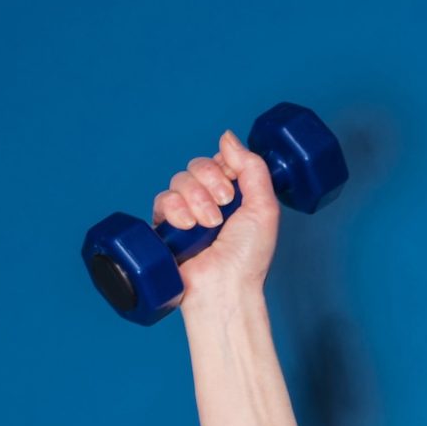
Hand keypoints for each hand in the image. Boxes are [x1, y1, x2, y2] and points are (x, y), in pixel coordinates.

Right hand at [152, 129, 278, 305]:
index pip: (219, 161)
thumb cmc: (248, 257)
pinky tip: (187, 227)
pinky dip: (175, 209)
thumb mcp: (264, 207)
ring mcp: (186, 214)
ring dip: (196, 200)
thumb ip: (252, 167)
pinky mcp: (166, 227)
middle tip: (223, 207)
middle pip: (197, 166)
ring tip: (208, 225)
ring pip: (179, 180)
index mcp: (233, 196)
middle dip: (210, 183)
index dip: (223, 167)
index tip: (232, 187)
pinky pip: (162, 199)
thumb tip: (228, 138)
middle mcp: (209, 202)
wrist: (225, 287)